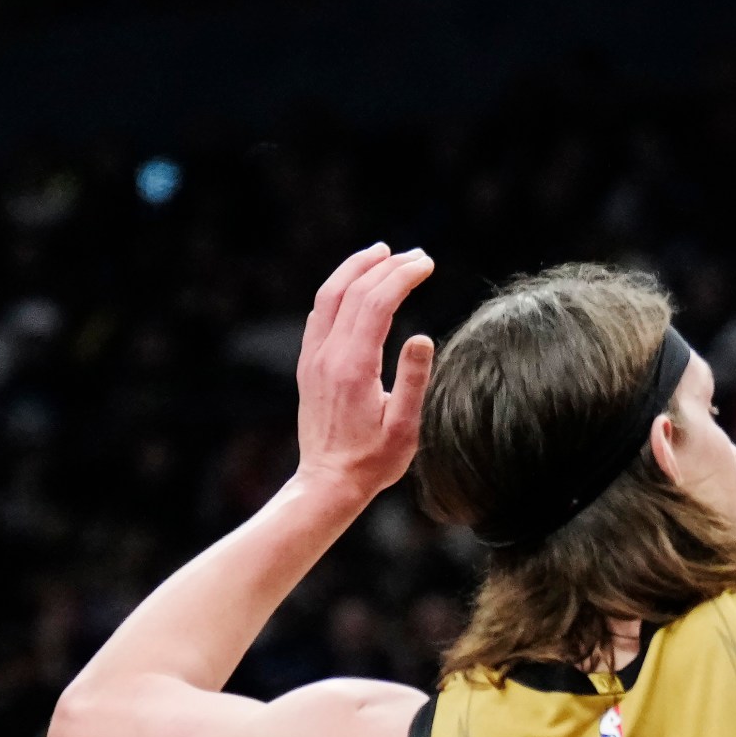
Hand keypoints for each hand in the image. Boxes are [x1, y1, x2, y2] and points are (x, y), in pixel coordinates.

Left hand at [292, 244, 435, 505]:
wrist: (327, 483)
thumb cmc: (372, 462)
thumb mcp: (405, 429)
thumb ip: (414, 381)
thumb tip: (423, 337)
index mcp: (354, 367)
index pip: (377, 303)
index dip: (403, 276)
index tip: (427, 263)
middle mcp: (328, 355)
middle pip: (354, 291)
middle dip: (386, 266)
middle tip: (416, 255)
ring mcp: (313, 358)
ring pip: (329, 296)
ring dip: (356, 269)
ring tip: (382, 253)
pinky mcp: (308, 365)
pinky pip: (319, 313)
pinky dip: (339, 289)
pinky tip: (355, 285)